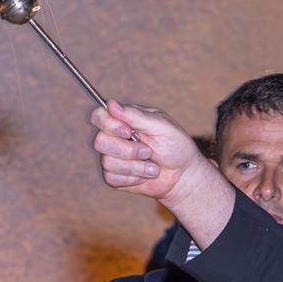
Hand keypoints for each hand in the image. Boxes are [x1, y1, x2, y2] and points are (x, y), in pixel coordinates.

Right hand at [92, 99, 224, 212]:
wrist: (183, 176)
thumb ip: (136, 115)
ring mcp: (112, 158)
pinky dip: (133, 178)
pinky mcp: (114, 177)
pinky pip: (111, 178)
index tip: (128, 131)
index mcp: (124, 120)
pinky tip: (145, 175)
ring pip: (107, 162)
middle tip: (148, 152)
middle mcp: (114, 138)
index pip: (99, 116)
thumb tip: (111, 103)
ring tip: (152, 166)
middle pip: (100, 141)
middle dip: (128, 150)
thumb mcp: (161, 127)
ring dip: (135, 167)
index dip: (109, 125)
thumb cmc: (176, 147)